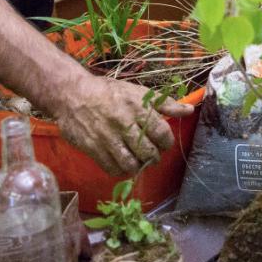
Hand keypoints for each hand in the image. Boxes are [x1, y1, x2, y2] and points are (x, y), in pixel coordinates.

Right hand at [52, 75, 193, 176]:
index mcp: (137, 107)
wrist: (73, 94)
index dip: (167, 142)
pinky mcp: (93, 149)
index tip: (164, 142)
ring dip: (139, 165)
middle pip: (148, 151)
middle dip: (154, 156)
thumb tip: (189, 110)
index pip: (161, 133)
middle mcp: (123, 123)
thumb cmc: (109, 92)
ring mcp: (107, 138)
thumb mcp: (138, 92)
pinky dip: (121, 170)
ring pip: (131, 164)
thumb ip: (164, 104)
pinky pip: (113, 169)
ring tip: (139, 160)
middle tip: (152, 153)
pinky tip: (123, 163)